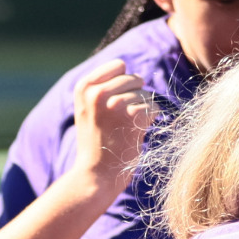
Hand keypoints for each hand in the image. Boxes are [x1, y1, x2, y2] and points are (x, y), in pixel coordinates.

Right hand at [71, 58, 155, 198]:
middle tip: (121, 120)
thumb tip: (127, 68)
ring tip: (126, 128)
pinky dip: (150, 120)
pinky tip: (136, 132)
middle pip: (135, 79)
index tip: (115, 103)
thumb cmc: (96, 140)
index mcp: (84, 86)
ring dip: (142, 111)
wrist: (96, 173)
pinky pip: (154, 107)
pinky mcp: (133, 115)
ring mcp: (115, 103)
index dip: (124, 84)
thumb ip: (100, 85)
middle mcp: (97, 92)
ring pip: (145, 94)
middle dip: (135, 97)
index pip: (119, 66)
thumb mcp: (87, 108)